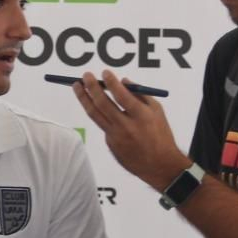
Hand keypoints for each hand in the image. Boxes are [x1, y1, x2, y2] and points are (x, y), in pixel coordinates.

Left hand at [72, 70, 191, 191]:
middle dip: (91, 87)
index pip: (122, 96)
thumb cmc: (161, 135)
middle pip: (102, 104)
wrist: (159, 165)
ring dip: (83, 98)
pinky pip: (103, 126)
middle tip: (84, 76)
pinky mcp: (110, 144)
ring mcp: (116, 137)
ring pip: (94, 115)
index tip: (104, 72)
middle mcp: (126, 127)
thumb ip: (141, 95)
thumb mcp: (157, 112)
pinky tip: (104, 112)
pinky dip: (102, 116)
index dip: (111, 83)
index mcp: (141, 116)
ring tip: (76, 86)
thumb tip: (124, 81)